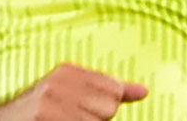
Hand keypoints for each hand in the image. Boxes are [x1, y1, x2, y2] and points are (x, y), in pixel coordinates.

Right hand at [0, 63, 148, 120]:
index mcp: (70, 71)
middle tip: (66, 118)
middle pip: (107, 110)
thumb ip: (111, 90)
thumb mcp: (74, 94)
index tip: (77, 110)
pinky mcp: (43, 115)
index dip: (101, 109)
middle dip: (92, 120)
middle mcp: (60, 80)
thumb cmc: (42, 112)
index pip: (113, 92)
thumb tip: (143, 91)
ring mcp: (49, 99)